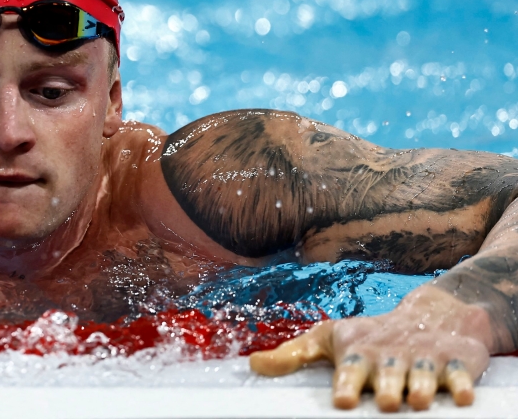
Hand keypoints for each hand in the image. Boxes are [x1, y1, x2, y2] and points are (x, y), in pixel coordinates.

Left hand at [249, 286, 493, 411]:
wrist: (434, 315)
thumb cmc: (371, 335)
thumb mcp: (330, 338)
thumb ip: (294, 355)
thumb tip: (253, 364)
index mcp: (360, 352)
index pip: (351, 369)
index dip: (348, 384)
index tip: (343, 400)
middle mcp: (391, 356)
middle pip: (389, 373)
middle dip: (387, 385)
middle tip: (385, 400)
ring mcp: (425, 359)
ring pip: (424, 375)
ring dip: (421, 387)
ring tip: (417, 400)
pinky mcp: (457, 363)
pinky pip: (460, 376)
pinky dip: (461, 385)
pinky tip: (462, 398)